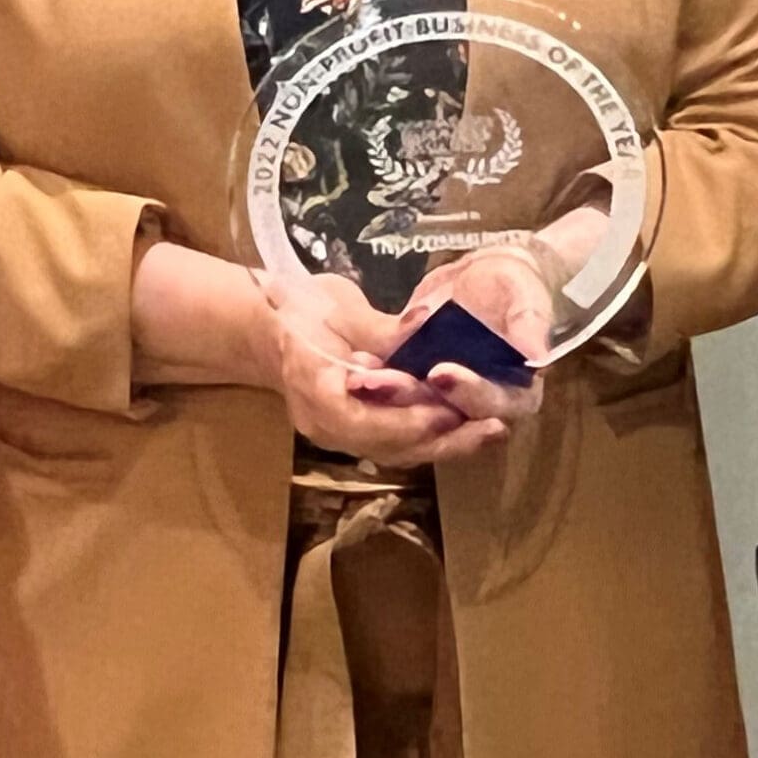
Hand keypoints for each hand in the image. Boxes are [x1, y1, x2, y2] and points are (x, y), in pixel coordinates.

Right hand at [258, 270, 504, 467]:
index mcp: (313, 389)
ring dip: (443, 445)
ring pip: (394, 451)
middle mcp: (323, 424)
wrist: (266, 328)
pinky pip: (392, 444)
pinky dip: (429, 438)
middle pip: (387, 447)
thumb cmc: (298, 308)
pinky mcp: (350, 431)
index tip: (453, 409)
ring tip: (489, 432)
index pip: (364, 421)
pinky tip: (464, 427)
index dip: (411, 419)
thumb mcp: (337, 306)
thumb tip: (425, 324)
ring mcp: (335, 433)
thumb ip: (381, 328)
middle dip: (442, 441)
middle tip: (492, 430)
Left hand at [355, 246, 552, 431]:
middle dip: (408, 403)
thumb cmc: (515, 287)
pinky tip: (353, 364)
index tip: (440, 372)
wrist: (488, 278)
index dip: (466, 394)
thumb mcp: (525, 297)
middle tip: (374, 382)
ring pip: (412, 414)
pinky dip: (374, 385)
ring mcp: (443, 401)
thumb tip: (537, 354)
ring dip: (383, 399)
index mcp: (513, 395)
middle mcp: (477, 408)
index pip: (490, 407)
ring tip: (359, 375)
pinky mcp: (415, 387)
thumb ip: (529, 324)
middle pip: (442, 421)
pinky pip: (393, 395)